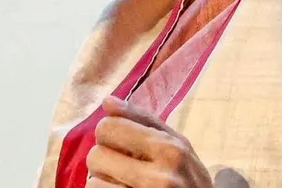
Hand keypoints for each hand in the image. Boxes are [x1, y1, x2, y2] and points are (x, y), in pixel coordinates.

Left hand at [85, 96, 212, 187]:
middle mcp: (159, 177)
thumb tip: (107, 101)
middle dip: (104, 161)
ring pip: (93, 182)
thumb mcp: (178, 144)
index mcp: (169, 149)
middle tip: (121, 168)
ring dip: (102, 182)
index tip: (123, 146)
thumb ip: (144, 120)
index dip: (110, 135)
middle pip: (96, 155)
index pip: (108, 127)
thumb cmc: (189, 178)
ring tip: (121, 184)